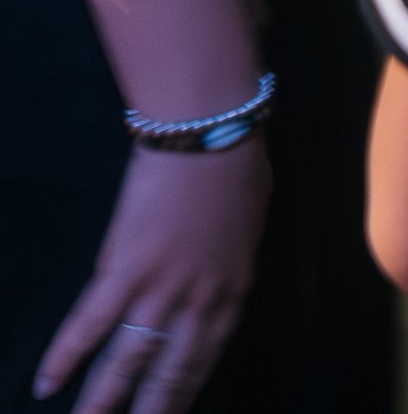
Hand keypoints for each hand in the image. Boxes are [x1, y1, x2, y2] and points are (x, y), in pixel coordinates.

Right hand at [37, 143, 269, 413]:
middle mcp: (200, 301)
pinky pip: (90, 324)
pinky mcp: (125, 269)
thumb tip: (214, 278)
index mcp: (233, 292)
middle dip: (150, 411)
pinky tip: (46, 382)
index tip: (169, 413)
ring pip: (128, 361)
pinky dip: (66, 356)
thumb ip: (228, 264)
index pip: (205, 359)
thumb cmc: (237, 168)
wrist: (211, 135)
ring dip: (103, 400)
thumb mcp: (248, 227)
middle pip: (170, 373)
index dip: (184, 393)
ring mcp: (162, 288)